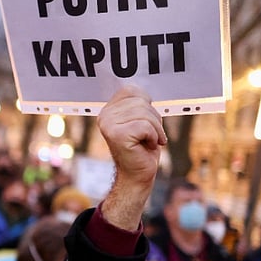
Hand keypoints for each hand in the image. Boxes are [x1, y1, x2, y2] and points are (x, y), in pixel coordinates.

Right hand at [97, 85, 166, 229]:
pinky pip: (146, 126)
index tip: (144, 124)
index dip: (147, 106)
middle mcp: (104, 116)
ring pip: (145, 114)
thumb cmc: (142, 148)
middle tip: (148, 136)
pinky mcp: (117, 135)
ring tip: (148, 142)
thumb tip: (140, 85)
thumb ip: (137, 104)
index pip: (133, 91)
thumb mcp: (140, 120)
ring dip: (155, 130)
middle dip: (154, 120)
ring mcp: (108, 125)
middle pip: (141, 102)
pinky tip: (147, 146)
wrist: (138, 175)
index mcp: (108, 110)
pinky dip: (154, 137)